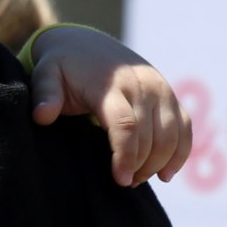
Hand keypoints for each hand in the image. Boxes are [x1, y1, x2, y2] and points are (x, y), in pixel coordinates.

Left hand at [29, 25, 191, 186]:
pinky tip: (166, 173)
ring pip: (172, 134)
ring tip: (138, 178)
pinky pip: (185, 127)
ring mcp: (160, 89)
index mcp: (110, 85)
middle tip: (124, 182)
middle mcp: (141, 85)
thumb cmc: (63, 66)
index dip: (125, 155)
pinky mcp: (170, 94)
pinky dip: (181, 151)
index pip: (125, 124)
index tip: (120, 179)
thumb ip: (45, 94)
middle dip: (141, 164)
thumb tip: (41, 117)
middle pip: (151, 135)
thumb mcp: (46, 74)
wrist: (86, 44)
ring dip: (160, 161)